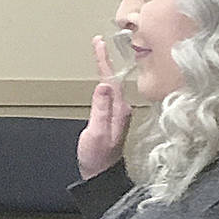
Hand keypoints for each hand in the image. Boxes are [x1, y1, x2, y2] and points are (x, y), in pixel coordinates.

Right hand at [77, 36, 131, 179]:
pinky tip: (104, 79)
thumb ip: (100, 109)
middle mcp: (121, 110)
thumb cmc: (98, 157)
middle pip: (113, 79)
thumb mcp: (96, 133)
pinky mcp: (113, 118)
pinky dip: (106, 81)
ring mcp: (118, 114)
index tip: (99, 44)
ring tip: (100, 55)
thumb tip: (103, 85)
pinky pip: (111, 94)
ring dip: (106, 69)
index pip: (110, 79)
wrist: (101, 175)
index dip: (104, 60)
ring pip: (113, 85)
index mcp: (118, 110)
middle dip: (106, 59)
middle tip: (99, 43)